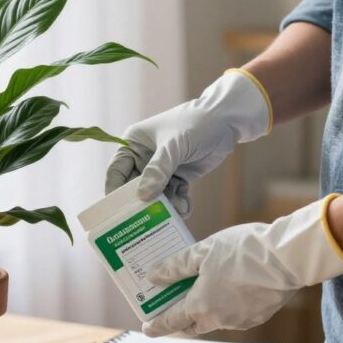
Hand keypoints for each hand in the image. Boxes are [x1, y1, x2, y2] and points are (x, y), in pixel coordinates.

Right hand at [104, 70, 271, 214]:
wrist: (227, 121)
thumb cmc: (196, 123)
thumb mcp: (174, 145)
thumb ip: (158, 170)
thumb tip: (142, 196)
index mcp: (133, 144)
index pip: (116, 171)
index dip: (115, 192)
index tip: (117, 213)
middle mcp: (144, 157)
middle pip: (135, 187)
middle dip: (142, 203)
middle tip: (146, 221)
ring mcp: (162, 169)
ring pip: (156, 195)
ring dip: (164, 206)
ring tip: (175, 212)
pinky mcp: (178, 177)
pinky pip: (173, 196)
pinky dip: (179, 204)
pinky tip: (186, 208)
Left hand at [141, 196, 342, 336]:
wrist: (286, 258)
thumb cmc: (242, 251)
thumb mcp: (201, 252)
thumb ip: (175, 266)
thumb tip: (154, 276)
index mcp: (201, 306)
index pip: (172, 321)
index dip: (158, 325)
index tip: (147, 329)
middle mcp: (219, 319)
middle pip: (193, 324)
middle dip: (179, 320)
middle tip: (170, 309)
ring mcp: (241, 320)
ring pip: (215, 318)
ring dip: (204, 309)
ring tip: (199, 290)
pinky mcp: (258, 315)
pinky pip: (234, 314)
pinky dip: (225, 305)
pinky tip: (226, 287)